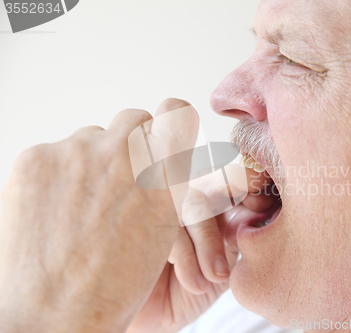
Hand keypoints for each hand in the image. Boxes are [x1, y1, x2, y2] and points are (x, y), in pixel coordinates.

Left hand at [0, 98, 276, 332]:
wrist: (50, 316)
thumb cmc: (110, 286)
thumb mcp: (161, 233)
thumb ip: (164, 185)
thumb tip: (153, 154)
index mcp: (165, 175)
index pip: (177, 112)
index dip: (171, 123)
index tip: (163, 134)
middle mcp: (126, 154)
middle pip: (132, 120)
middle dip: (130, 144)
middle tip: (120, 179)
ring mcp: (78, 153)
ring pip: (90, 139)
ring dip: (90, 162)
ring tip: (81, 208)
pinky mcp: (37, 160)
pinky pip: (54, 154)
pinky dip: (55, 176)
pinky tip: (53, 211)